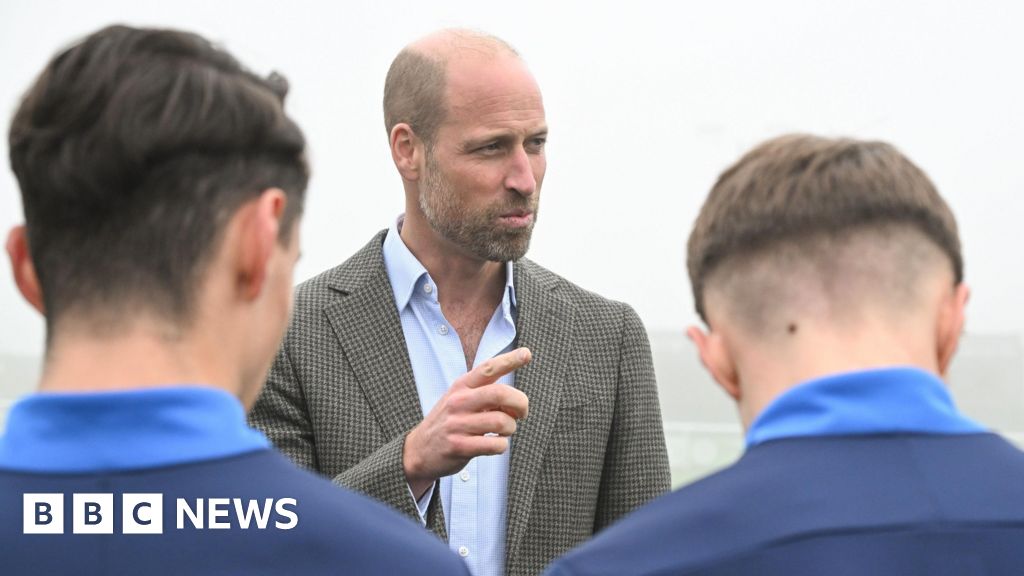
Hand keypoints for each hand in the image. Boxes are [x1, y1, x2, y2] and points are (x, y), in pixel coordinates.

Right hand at [403, 347, 531, 498]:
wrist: (419, 450)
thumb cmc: (448, 422)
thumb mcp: (459, 399)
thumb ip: (484, 394)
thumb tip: (516, 398)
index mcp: (461, 386)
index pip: (488, 368)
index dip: (509, 359)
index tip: (526, 353)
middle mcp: (458, 402)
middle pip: (500, 394)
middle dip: (520, 403)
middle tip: (521, 413)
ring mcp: (457, 424)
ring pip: (502, 422)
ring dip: (510, 428)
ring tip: (503, 431)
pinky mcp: (459, 446)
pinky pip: (495, 445)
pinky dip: (501, 445)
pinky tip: (494, 444)